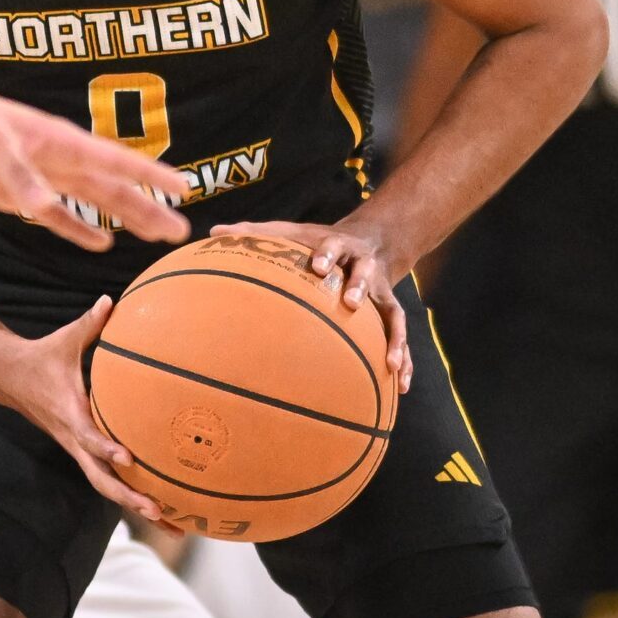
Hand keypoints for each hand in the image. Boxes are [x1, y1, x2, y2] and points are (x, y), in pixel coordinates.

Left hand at [0, 72, 190, 251]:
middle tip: (183, 232)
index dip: (151, 176)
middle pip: (115, 189)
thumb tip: (44, 207)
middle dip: (149, 209)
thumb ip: (20, 178)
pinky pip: (59, 217)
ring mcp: (45, 177)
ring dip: (126, 219)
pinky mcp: (22, 194)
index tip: (184, 189)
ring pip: (95, 203)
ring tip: (157, 236)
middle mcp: (62, 160)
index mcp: (63, 143)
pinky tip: (102, 243)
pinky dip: (80, 230)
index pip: (117, 162)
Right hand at [0, 297, 161, 524]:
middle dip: (129, 497)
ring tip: (172, 523)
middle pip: (100, 478)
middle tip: (158, 510)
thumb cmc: (43, 357)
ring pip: (105, 486)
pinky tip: (159, 507)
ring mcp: (77, 449)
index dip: (106, 448)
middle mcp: (73, 439)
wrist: (11, 378)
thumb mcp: (65, 340)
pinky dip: (130, 494)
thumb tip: (111, 300)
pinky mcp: (82, 452)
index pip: (87, 436)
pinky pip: (107, 478)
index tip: (128, 459)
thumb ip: (90, 324)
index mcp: (70, 414)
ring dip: (135, 506)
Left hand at [215, 220, 412, 392]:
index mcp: (338, 246)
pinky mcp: (389, 309)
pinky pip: (399, 335)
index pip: (333, 246)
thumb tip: (214, 232)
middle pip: (366, 274)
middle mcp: (363, 266)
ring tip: (390, 362)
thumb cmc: (319, 242)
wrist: (370, 241)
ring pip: (392, 312)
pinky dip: (403, 359)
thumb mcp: (292, 232)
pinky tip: (400, 385)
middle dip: (359, 286)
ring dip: (394, 336)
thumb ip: (255, 232)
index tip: (317, 265)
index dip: (326, 254)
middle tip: (351, 302)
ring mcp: (381, 290)